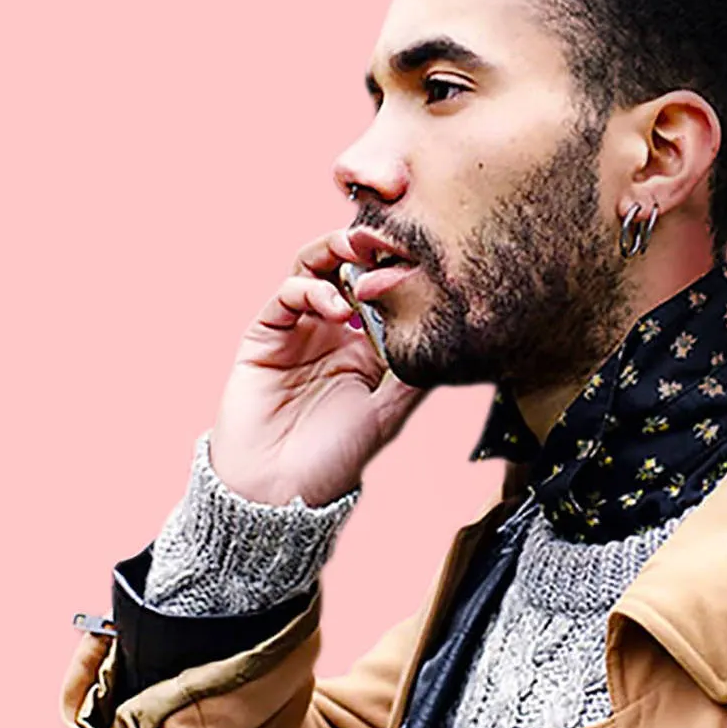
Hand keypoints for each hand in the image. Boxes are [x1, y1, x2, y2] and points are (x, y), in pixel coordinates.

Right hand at [208, 229, 426, 505]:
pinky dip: (310, 290)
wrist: (276, 491)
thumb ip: (416, 378)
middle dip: (367, 247)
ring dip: (335, 252)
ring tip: (358, 251)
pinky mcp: (266, 334)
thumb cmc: (334, 459)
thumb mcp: (388, 414)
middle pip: (347, 269)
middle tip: (389, 237)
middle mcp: (332, 330)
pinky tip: (334, 306)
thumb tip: (460, 346)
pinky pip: (286, 295)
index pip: (382, 291)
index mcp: (365, 346)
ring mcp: (298, 328)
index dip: (398, 269)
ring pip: (314, 268)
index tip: (423, 254)